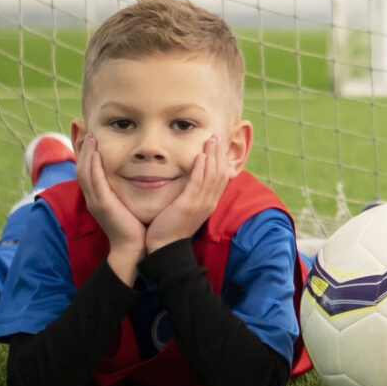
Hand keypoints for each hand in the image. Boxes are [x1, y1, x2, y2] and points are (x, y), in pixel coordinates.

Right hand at [78, 133, 146, 279]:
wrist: (134, 247)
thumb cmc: (134, 225)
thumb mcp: (127, 201)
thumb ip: (126, 187)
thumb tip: (136, 171)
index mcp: (98, 195)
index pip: (87, 167)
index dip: (84, 150)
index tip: (87, 132)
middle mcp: (93, 196)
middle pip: (80, 166)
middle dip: (81, 146)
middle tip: (82, 126)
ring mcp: (95, 201)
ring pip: (84, 171)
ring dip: (86, 152)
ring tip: (90, 135)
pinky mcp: (103, 205)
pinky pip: (94, 182)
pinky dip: (93, 166)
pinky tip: (96, 154)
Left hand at [145, 130, 231, 253]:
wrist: (165, 248)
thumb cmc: (171, 229)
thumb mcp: (186, 210)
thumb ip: (191, 195)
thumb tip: (189, 183)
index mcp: (210, 203)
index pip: (221, 178)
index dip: (221, 161)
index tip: (218, 147)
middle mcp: (209, 202)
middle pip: (220, 173)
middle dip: (219, 154)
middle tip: (217, 137)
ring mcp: (201, 204)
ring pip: (212, 175)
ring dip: (212, 156)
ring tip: (211, 140)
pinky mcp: (189, 204)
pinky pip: (198, 183)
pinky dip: (201, 168)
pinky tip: (200, 156)